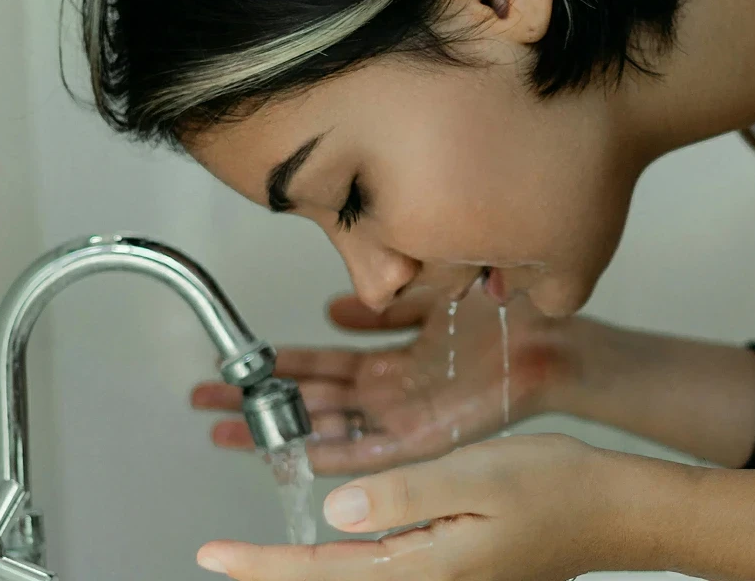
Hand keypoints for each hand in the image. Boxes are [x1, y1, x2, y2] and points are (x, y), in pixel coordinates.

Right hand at [192, 286, 586, 473]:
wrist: (548, 340)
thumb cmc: (499, 317)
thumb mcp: (426, 300)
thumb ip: (380, 308)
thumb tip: (333, 308)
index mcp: (390, 361)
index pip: (319, 365)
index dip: (276, 365)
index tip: (236, 364)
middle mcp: (389, 392)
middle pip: (311, 399)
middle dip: (259, 400)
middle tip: (206, 401)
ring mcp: (403, 416)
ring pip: (329, 427)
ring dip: (281, 429)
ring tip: (230, 430)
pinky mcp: (425, 437)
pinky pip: (371, 451)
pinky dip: (333, 454)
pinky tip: (296, 455)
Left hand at [196, 434, 685, 579]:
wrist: (611, 509)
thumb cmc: (556, 486)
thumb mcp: (475, 477)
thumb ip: (401, 497)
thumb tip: (334, 514)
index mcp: (428, 569)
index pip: (324, 574)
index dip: (262, 566)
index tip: (213, 555)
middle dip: (273, 573)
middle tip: (225, 558)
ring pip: (355, 580)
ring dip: (305, 567)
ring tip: (261, 552)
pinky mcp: (456, 573)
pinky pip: (385, 570)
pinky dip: (345, 561)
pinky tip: (335, 545)